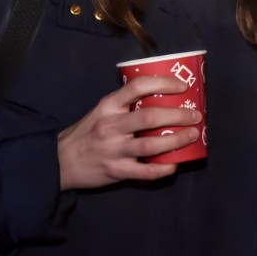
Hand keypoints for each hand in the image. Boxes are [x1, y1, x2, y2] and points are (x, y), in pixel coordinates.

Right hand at [57, 75, 200, 189]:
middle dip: (178, 115)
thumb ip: (125, 105)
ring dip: (176, 140)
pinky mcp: (116, 171)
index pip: (137, 87)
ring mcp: (114, 150)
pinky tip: (175, 163)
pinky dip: (164, 168)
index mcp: (108, 106)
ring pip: (151, 145)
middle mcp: (111, 125)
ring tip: (192, 135)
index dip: (163, 84)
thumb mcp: (101, 111)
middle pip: (150, 117)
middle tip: (196, 115)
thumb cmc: (87, 133)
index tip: (182, 86)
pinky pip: (146, 171)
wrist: (60, 161)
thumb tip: (161, 97)